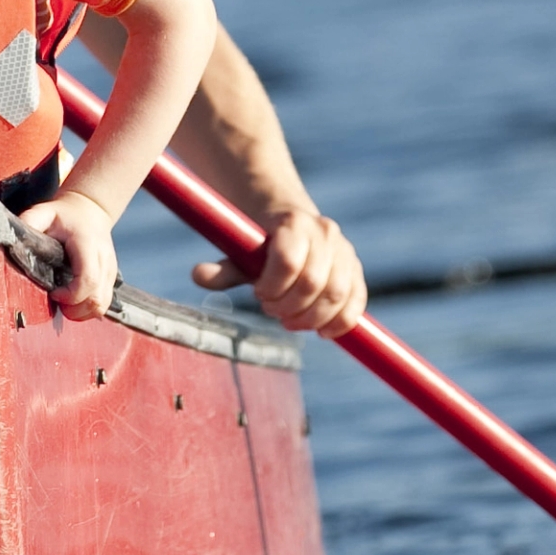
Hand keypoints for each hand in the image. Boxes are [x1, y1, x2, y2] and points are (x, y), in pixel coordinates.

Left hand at [18, 190, 119, 320]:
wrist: (89, 211)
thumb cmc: (63, 215)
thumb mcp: (44, 212)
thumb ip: (30, 223)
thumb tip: (13, 242)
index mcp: (88, 244)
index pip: (88, 279)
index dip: (70, 295)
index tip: (53, 293)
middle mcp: (104, 259)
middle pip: (97, 299)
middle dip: (73, 309)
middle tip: (55, 301)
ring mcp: (110, 271)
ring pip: (101, 305)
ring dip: (81, 312)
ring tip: (63, 303)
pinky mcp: (111, 279)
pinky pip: (103, 304)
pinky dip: (87, 309)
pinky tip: (72, 301)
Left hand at [206, 206, 363, 336]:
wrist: (293, 225)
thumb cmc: (261, 246)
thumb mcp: (239, 254)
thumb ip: (223, 268)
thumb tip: (198, 274)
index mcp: (294, 222)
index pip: (288, 261)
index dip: (272, 287)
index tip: (258, 294)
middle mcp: (325, 232)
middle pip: (314, 283)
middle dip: (289, 306)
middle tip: (272, 311)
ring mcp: (345, 251)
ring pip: (337, 295)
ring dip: (312, 318)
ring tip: (291, 321)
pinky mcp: (356, 271)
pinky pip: (357, 301)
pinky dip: (342, 322)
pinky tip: (323, 332)